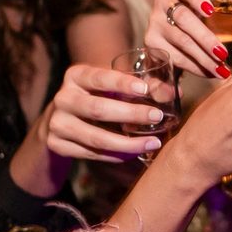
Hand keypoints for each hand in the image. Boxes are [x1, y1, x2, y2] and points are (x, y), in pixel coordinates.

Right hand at [46, 64, 172, 161]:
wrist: (62, 118)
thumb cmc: (98, 96)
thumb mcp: (112, 85)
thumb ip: (142, 86)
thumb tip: (174, 93)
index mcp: (76, 76)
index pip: (99, 77)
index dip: (122, 83)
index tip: (145, 89)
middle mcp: (63, 98)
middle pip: (98, 109)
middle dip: (130, 114)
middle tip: (157, 116)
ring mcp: (57, 123)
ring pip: (95, 138)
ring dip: (127, 143)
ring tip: (153, 143)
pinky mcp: (57, 145)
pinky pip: (91, 154)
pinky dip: (115, 155)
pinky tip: (134, 152)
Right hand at [144, 0, 229, 78]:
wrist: (168, 31)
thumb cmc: (196, 17)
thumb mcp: (204, 9)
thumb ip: (218, 13)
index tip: (211, 11)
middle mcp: (163, 3)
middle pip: (184, 19)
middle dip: (206, 39)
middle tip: (224, 55)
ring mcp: (155, 23)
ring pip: (181, 40)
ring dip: (203, 58)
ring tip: (220, 69)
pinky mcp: (152, 42)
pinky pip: (175, 56)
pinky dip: (194, 67)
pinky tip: (207, 72)